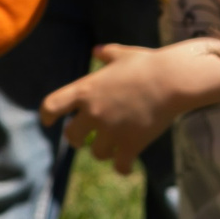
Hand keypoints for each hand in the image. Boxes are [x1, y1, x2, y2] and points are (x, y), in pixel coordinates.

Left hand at [41, 43, 192, 173]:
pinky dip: (123, 168)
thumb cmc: (148, 65)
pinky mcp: (130, 145)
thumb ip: (107, 54)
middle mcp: (93, 113)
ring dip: (104, 151)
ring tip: (114, 147)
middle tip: (83, 140)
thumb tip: (97, 50)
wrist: (172, 80)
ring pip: (97, 153)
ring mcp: (111, 131)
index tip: (48, 122)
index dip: (47, 115)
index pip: (52, 106)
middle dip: (77, 139)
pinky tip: (126, 167)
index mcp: (86, 90)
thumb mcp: (124, 55)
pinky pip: (120, 166)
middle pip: (72, 136)